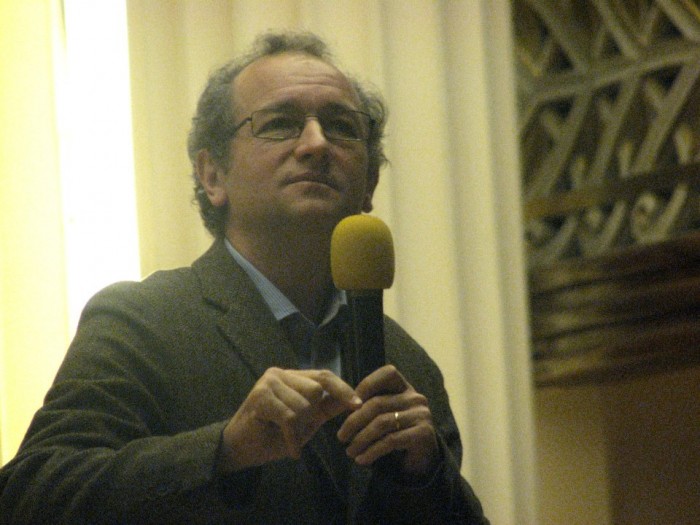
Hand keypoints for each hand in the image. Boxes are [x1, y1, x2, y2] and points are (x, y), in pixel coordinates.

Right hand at [218, 367, 361, 472]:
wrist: (240, 451)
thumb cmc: (273, 436)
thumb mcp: (307, 421)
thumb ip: (327, 407)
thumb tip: (355, 399)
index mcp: (292, 376)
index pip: (324, 376)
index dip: (342, 389)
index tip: (358, 404)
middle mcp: (280, 373)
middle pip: (316, 391)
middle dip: (310, 416)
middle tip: (294, 429)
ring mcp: (269, 382)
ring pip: (304, 406)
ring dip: (299, 428)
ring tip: (284, 434)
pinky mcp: (260, 396)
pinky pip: (290, 418)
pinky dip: (292, 438)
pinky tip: (289, 449)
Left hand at [337, 365, 438, 476]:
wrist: (423, 461)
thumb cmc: (398, 435)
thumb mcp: (384, 415)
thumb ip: (370, 406)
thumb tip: (343, 404)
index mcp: (405, 388)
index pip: (388, 373)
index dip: (366, 386)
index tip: (348, 406)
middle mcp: (415, 398)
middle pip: (378, 403)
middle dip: (354, 421)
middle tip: (341, 437)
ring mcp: (421, 415)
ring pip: (382, 423)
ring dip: (361, 439)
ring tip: (350, 451)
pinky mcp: (423, 433)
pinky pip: (390, 440)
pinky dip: (372, 451)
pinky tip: (362, 460)